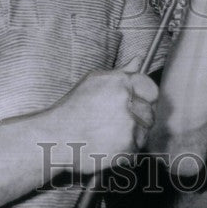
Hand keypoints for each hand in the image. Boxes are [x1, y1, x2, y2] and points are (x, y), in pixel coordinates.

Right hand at [58, 58, 158, 172]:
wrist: (55, 138)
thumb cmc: (73, 109)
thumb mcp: (94, 82)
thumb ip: (121, 72)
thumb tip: (139, 59)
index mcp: (121, 82)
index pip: (151, 89)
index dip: (147, 98)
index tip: (139, 104)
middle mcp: (127, 101)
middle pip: (150, 112)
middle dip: (139, 118)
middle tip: (117, 123)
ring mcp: (129, 125)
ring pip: (144, 131)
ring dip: (132, 134)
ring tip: (109, 134)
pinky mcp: (127, 147)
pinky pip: (136, 147)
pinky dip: (125, 149)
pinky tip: (107, 145)